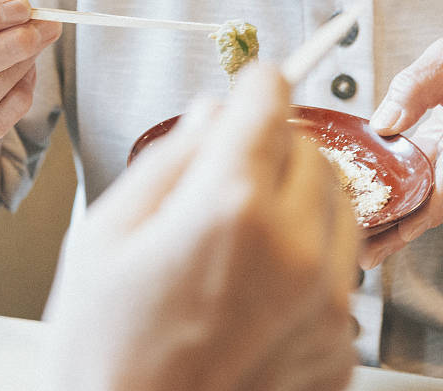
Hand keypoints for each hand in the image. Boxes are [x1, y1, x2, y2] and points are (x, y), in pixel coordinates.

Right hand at [42, 64, 357, 390]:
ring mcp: (326, 303)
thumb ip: (167, 161)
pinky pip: (341, 273)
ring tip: (243, 235)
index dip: (255, 86)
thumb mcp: (102, 239)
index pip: (270, 101)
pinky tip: (255, 292)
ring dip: (302, 199)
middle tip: (231, 171)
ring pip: (340, 207)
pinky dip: (309, 264)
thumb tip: (213, 114)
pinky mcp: (339, 347)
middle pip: (313, 149)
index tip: (249, 88)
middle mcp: (293, 248)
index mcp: (228, 206)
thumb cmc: (102, 356)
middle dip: (276, 144)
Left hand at [360, 27, 442, 267]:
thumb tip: (385, 122)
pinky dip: (398, 217)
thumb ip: (421, 81)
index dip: (436, 197)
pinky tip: (369, 236)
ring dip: (396, 231)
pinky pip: (424, 198)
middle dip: (403, 228)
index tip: (409, 225)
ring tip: (360, 252)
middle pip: (441, 199)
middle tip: (364, 250)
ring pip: (430, 207)